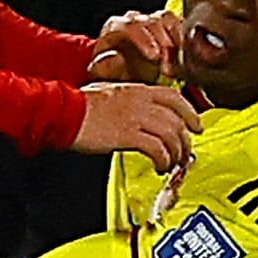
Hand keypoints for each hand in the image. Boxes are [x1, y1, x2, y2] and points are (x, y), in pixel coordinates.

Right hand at [72, 79, 199, 172]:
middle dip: (186, 141)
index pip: (175, 98)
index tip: (195, 126)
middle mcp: (141, 102)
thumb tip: (141, 115)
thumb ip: (129, 100)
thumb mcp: (110, 94)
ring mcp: (136, 118)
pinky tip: (159, 167)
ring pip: (171, 136)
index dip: (190, 113)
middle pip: (178, 120)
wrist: (63, 111)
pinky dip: (163, 161)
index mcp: (138, 90)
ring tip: (171, 165)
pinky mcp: (128, 135)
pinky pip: (157, 149)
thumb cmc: (79, 106)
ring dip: (176, 154)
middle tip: (185, 154)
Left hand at [88, 9, 183, 83]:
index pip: (129, 25)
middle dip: (163, 43)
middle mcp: (134, 20)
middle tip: (168, 67)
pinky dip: (185, 41)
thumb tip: (115, 58)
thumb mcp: (105, 75)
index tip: (154, 55)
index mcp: (115, 26)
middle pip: (151, 21)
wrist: (125, 77)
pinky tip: (186, 58)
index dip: (143, 39)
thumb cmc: (113, 74)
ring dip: (176, 43)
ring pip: (167, 21)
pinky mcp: (169, 27)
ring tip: (177, 66)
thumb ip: (107, 66)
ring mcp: (152, 21)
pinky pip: (181, 26)